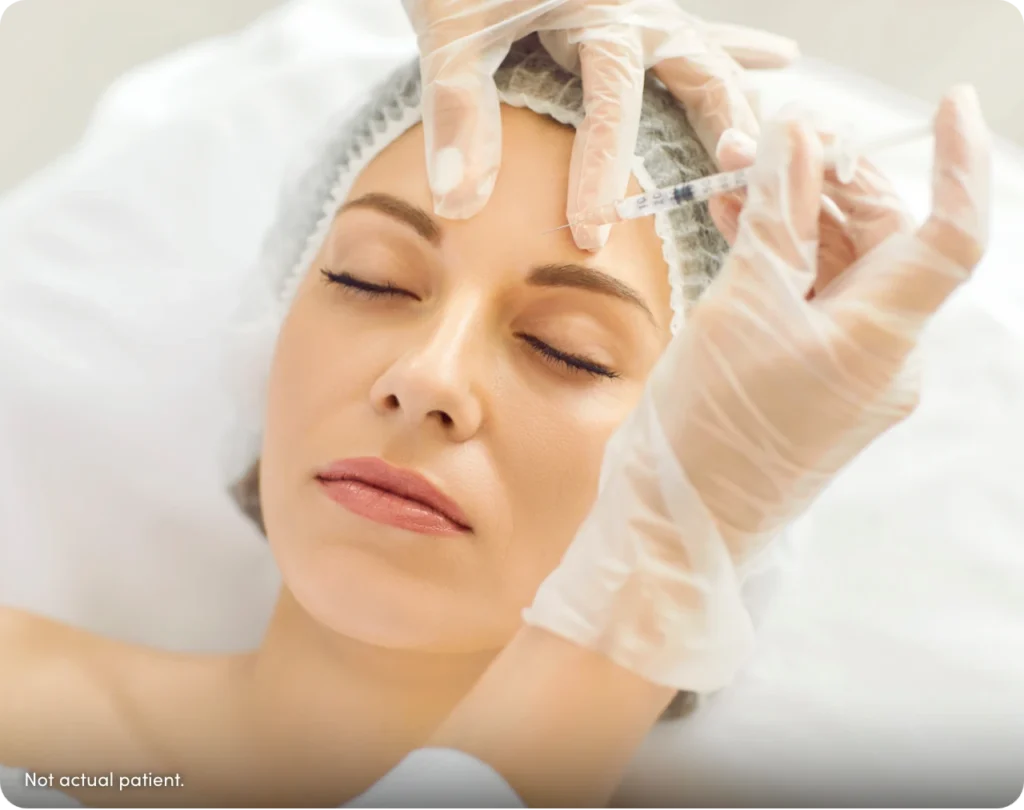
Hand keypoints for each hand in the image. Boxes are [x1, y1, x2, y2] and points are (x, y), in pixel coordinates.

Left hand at [402, 0, 798, 247]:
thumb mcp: (450, 32)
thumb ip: (458, 113)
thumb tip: (460, 203)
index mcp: (594, 9)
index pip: (609, 104)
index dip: (601, 173)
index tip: (591, 234)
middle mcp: (631, 5)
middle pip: (698, 69)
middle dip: (720, 126)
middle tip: (736, 177)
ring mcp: (637, 3)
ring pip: (708, 52)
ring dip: (737, 97)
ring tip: (760, 142)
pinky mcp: (627, 7)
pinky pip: (692, 30)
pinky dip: (734, 46)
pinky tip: (778, 57)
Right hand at [523, 85, 990, 691]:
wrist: (682, 521)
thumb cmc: (711, 427)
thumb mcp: (739, 305)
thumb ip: (776, 217)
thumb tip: (798, 142)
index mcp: (884, 336)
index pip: (950, 233)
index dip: (957, 163)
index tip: (948, 106)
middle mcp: (885, 352)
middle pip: (879, 239)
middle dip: (823, 182)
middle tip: (757, 144)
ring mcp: (852, 369)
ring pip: (837, 267)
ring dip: (791, 218)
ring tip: (731, 180)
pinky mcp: (817, 378)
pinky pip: (812, 301)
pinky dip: (781, 261)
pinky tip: (739, 227)